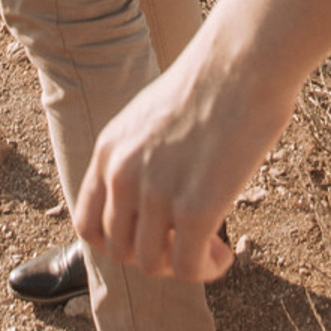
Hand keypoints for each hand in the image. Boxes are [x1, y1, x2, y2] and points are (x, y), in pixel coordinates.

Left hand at [74, 37, 296, 284]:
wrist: (242, 61)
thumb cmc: (209, 82)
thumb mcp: (152, 116)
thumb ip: (140, 155)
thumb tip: (151, 198)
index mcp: (109, 150)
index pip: (88, 225)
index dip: (118, 243)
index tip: (151, 238)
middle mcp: (123, 174)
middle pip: (119, 251)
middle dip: (153, 256)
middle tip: (186, 242)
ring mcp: (156, 193)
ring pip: (152, 264)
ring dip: (181, 265)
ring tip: (210, 247)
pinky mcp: (195, 208)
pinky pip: (189, 268)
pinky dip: (207, 269)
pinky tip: (224, 253)